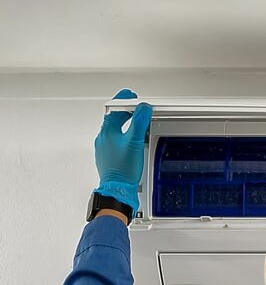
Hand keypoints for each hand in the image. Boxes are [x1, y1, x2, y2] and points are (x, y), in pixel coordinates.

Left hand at [94, 89, 151, 211]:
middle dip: (127, 112)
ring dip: (126, 125)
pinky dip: (124, 137)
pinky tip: (132, 143)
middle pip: (115, 119)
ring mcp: (104, 148)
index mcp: (107, 131)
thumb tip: (143, 108)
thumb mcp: (135, 142)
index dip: (124, 100)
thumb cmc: (123, 169)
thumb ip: (139, 122)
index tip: (131, 96)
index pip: (114, 109)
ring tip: (137, 125)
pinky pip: (115, 142)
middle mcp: (103, 138)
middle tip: (137, 109)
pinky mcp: (108, 157)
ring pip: (115, 130)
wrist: (117, 188)